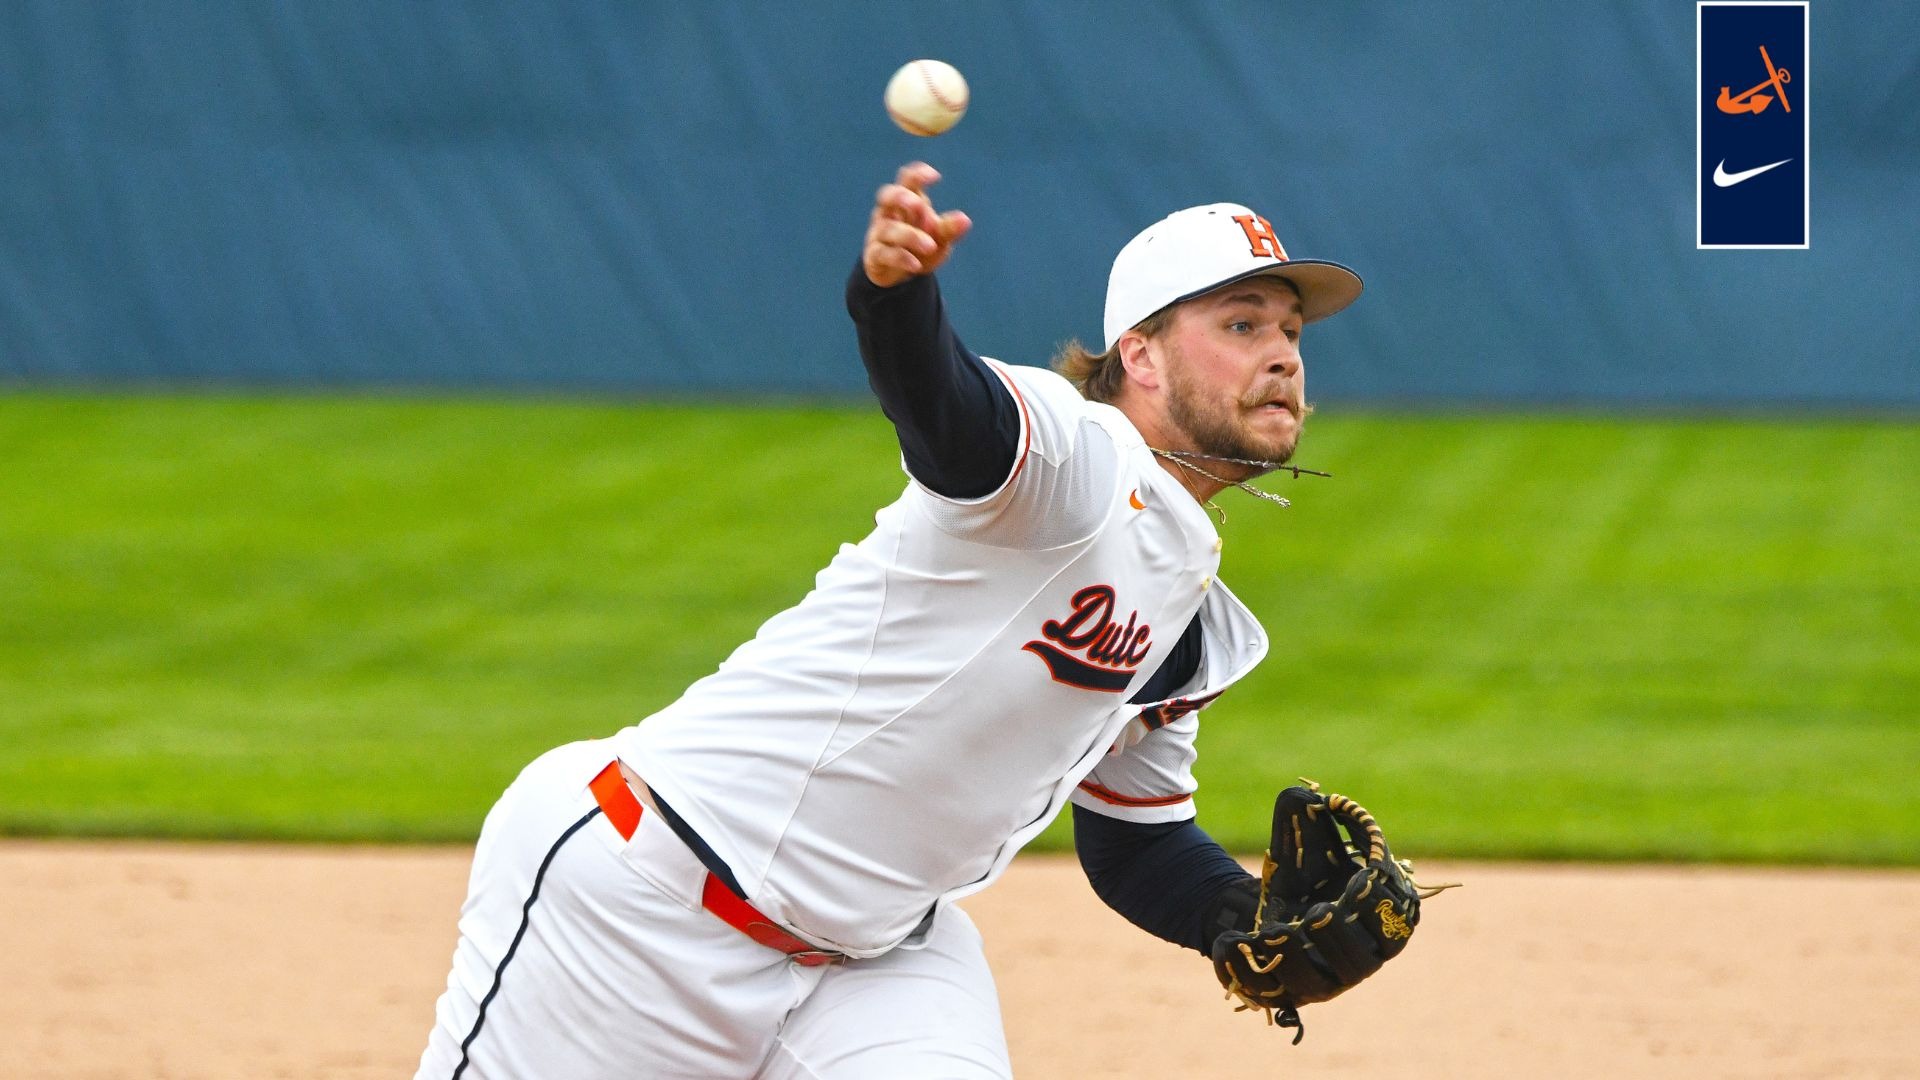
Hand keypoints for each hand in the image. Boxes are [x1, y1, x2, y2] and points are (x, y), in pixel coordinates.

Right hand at [862, 162, 972, 287]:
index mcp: (906, 200)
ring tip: (930, 246)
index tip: (935, 177)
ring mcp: (879, 233)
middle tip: (918, 205)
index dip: (917, 174)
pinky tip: (916, 265)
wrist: (902, 275)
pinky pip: (883, 253)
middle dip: (899, 197)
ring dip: (910, 236)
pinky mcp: (875, 256)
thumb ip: (950, 228)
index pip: (907, 180)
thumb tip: (965, 220)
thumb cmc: (921, 245)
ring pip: (888, 228)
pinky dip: (900, 258)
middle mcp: (889, 213)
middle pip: (886, 196)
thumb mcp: (939, 237)